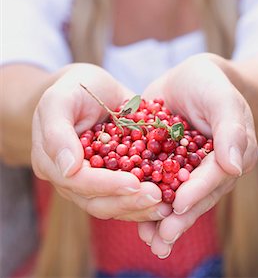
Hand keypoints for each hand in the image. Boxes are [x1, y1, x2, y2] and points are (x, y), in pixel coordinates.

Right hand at [31, 63, 170, 221]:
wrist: (91, 86)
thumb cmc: (74, 87)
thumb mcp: (60, 99)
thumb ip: (57, 131)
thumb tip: (68, 169)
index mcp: (50, 161)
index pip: (78, 181)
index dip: (106, 185)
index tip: (134, 183)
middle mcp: (69, 178)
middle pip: (96, 201)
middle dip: (128, 201)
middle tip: (158, 198)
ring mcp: (90, 182)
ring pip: (113, 205)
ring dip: (139, 208)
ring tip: (166, 205)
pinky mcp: (111, 178)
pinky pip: (126, 196)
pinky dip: (145, 200)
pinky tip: (168, 198)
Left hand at [138, 54, 257, 257]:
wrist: (190, 78)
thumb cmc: (211, 85)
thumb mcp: (222, 100)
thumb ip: (230, 129)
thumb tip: (234, 166)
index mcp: (229, 157)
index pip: (215, 178)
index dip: (198, 192)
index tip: (180, 206)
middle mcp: (207, 169)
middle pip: (194, 196)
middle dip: (178, 218)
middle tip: (161, 238)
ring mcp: (183, 169)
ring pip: (173, 195)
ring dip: (159, 216)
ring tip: (146, 237)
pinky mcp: (161, 163)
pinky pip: (152, 182)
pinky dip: (142, 196)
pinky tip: (128, 213)